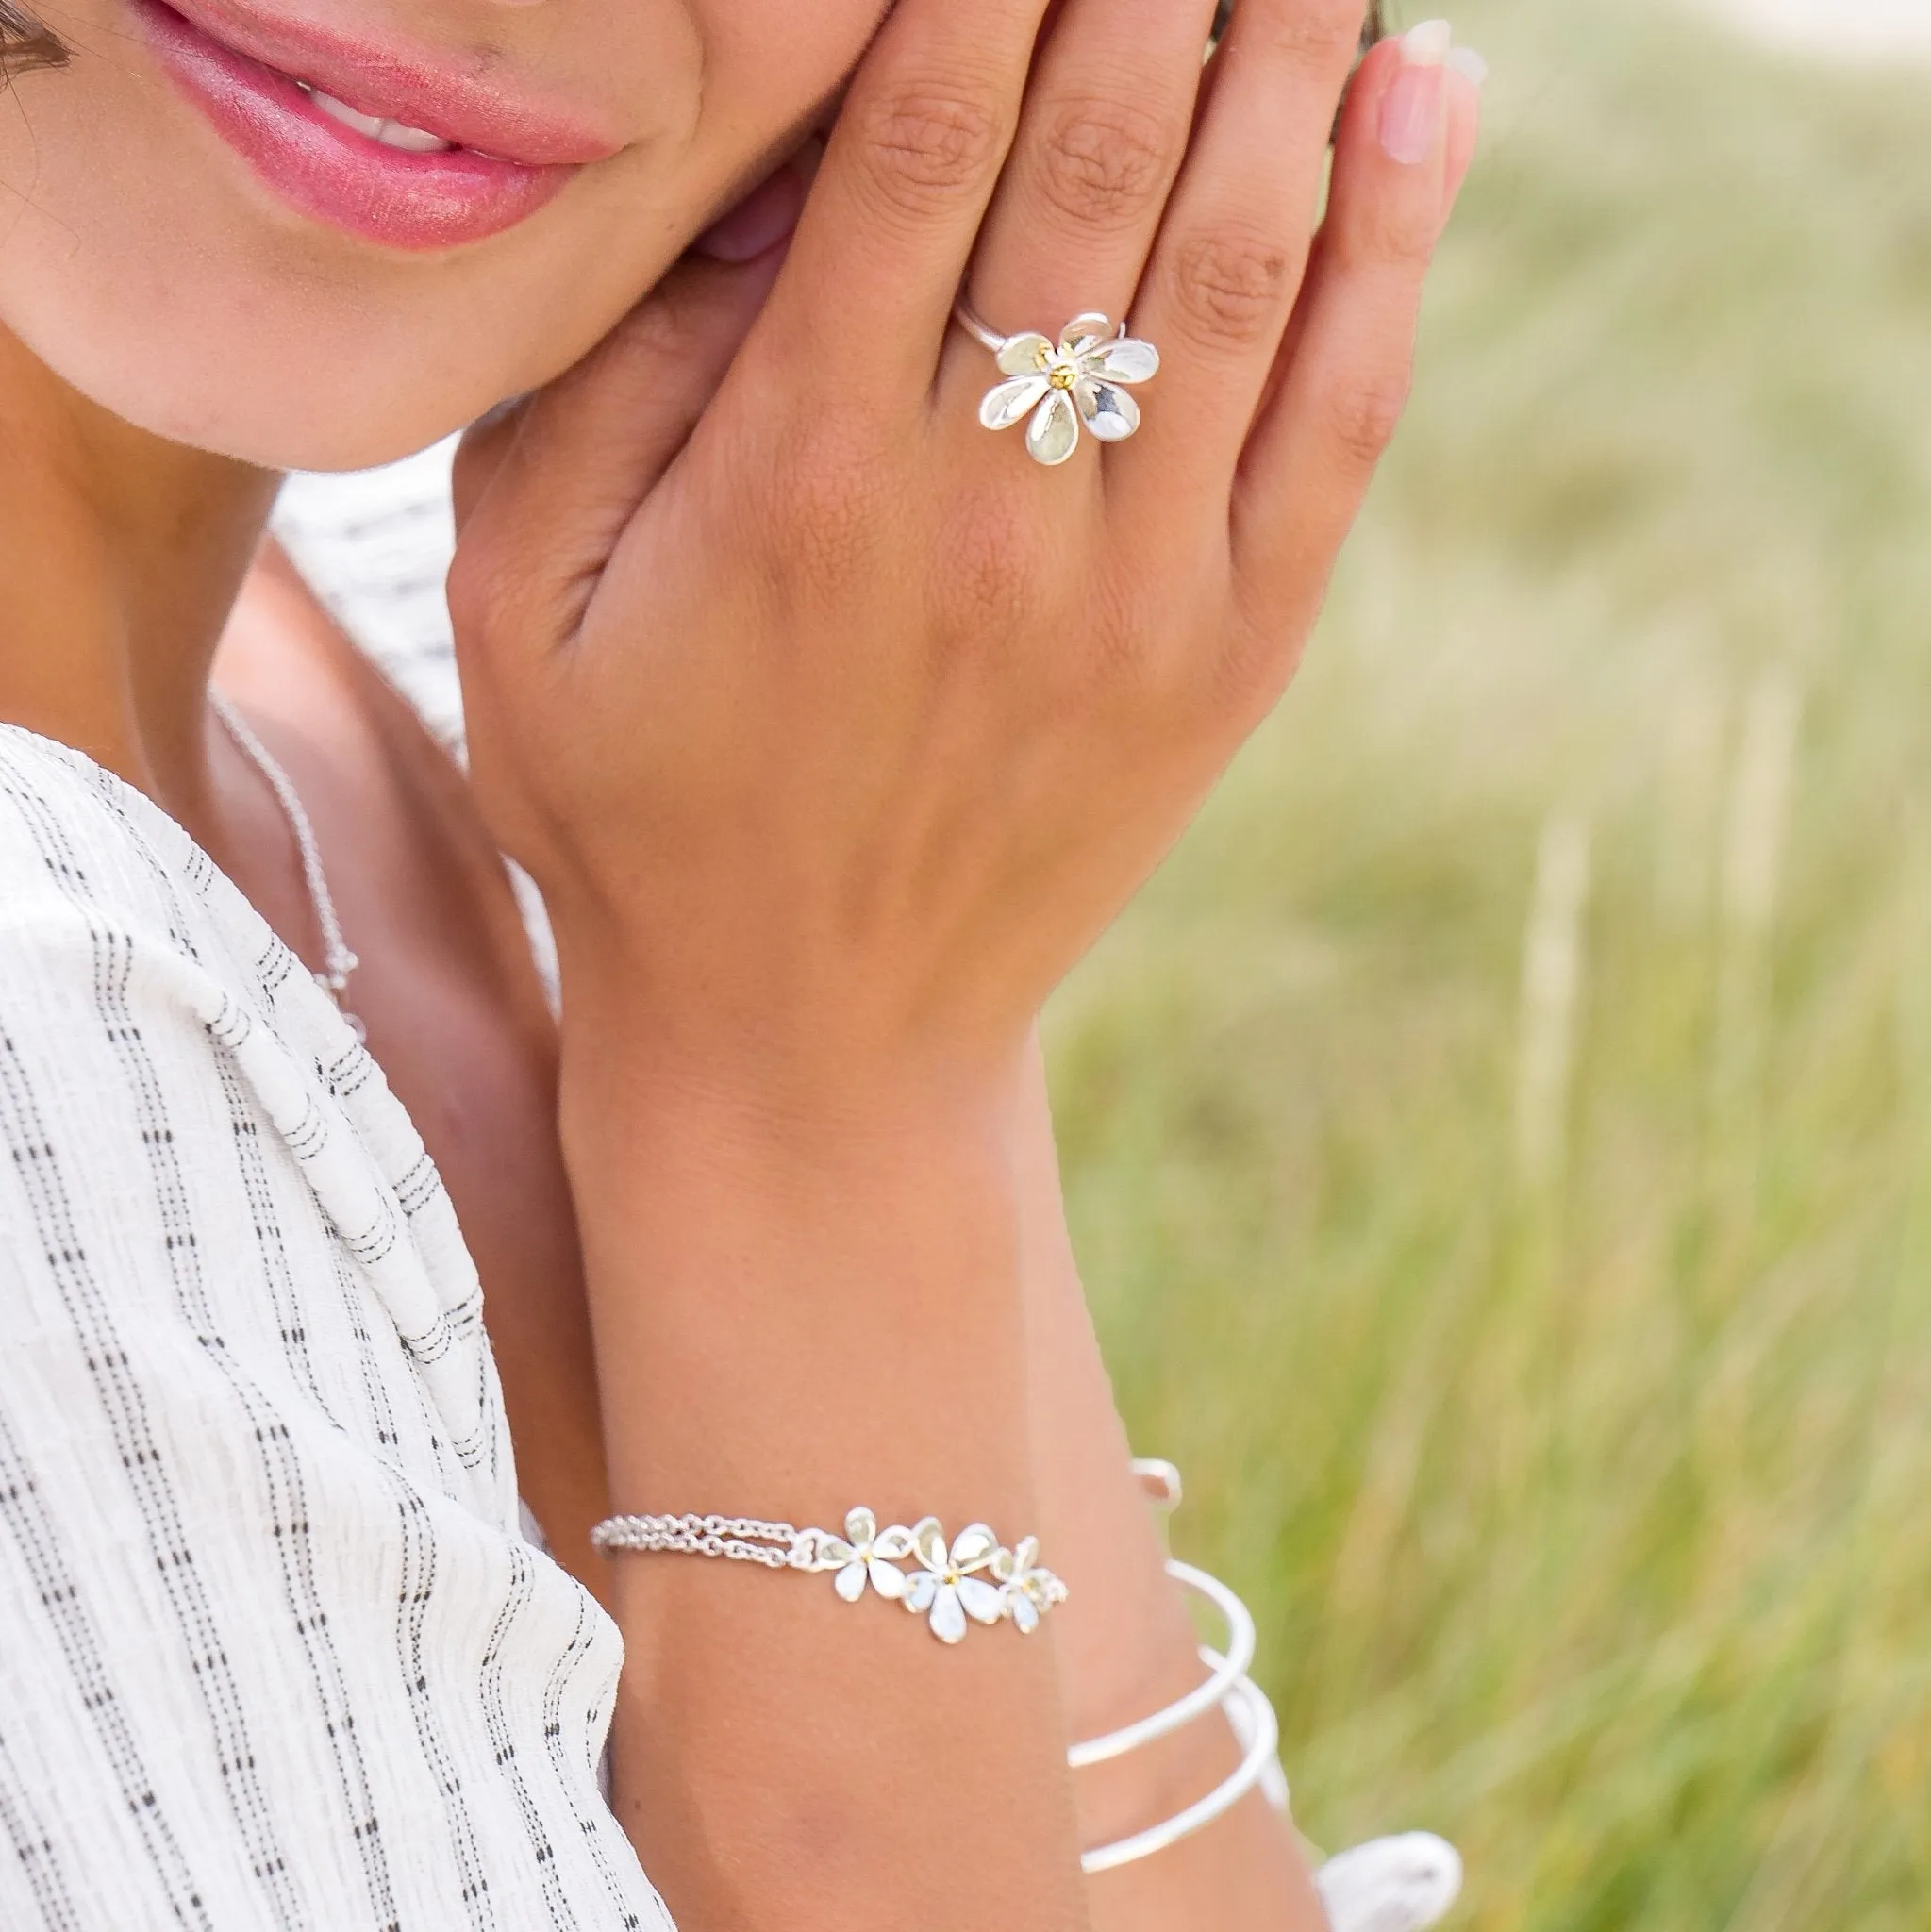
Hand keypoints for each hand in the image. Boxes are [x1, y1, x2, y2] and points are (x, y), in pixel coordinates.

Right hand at [451, 0, 1478, 1102]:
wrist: (812, 1040)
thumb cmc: (639, 806)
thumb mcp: (521, 596)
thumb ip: (617, 367)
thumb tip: (768, 166)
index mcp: (805, 476)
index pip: (924, 133)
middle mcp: (993, 516)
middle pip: (1106, 154)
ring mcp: (1136, 592)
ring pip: (1247, 262)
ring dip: (1294, 48)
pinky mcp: (1228, 659)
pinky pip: (1335, 424)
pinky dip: (1391, 254)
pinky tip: (1417, 100)